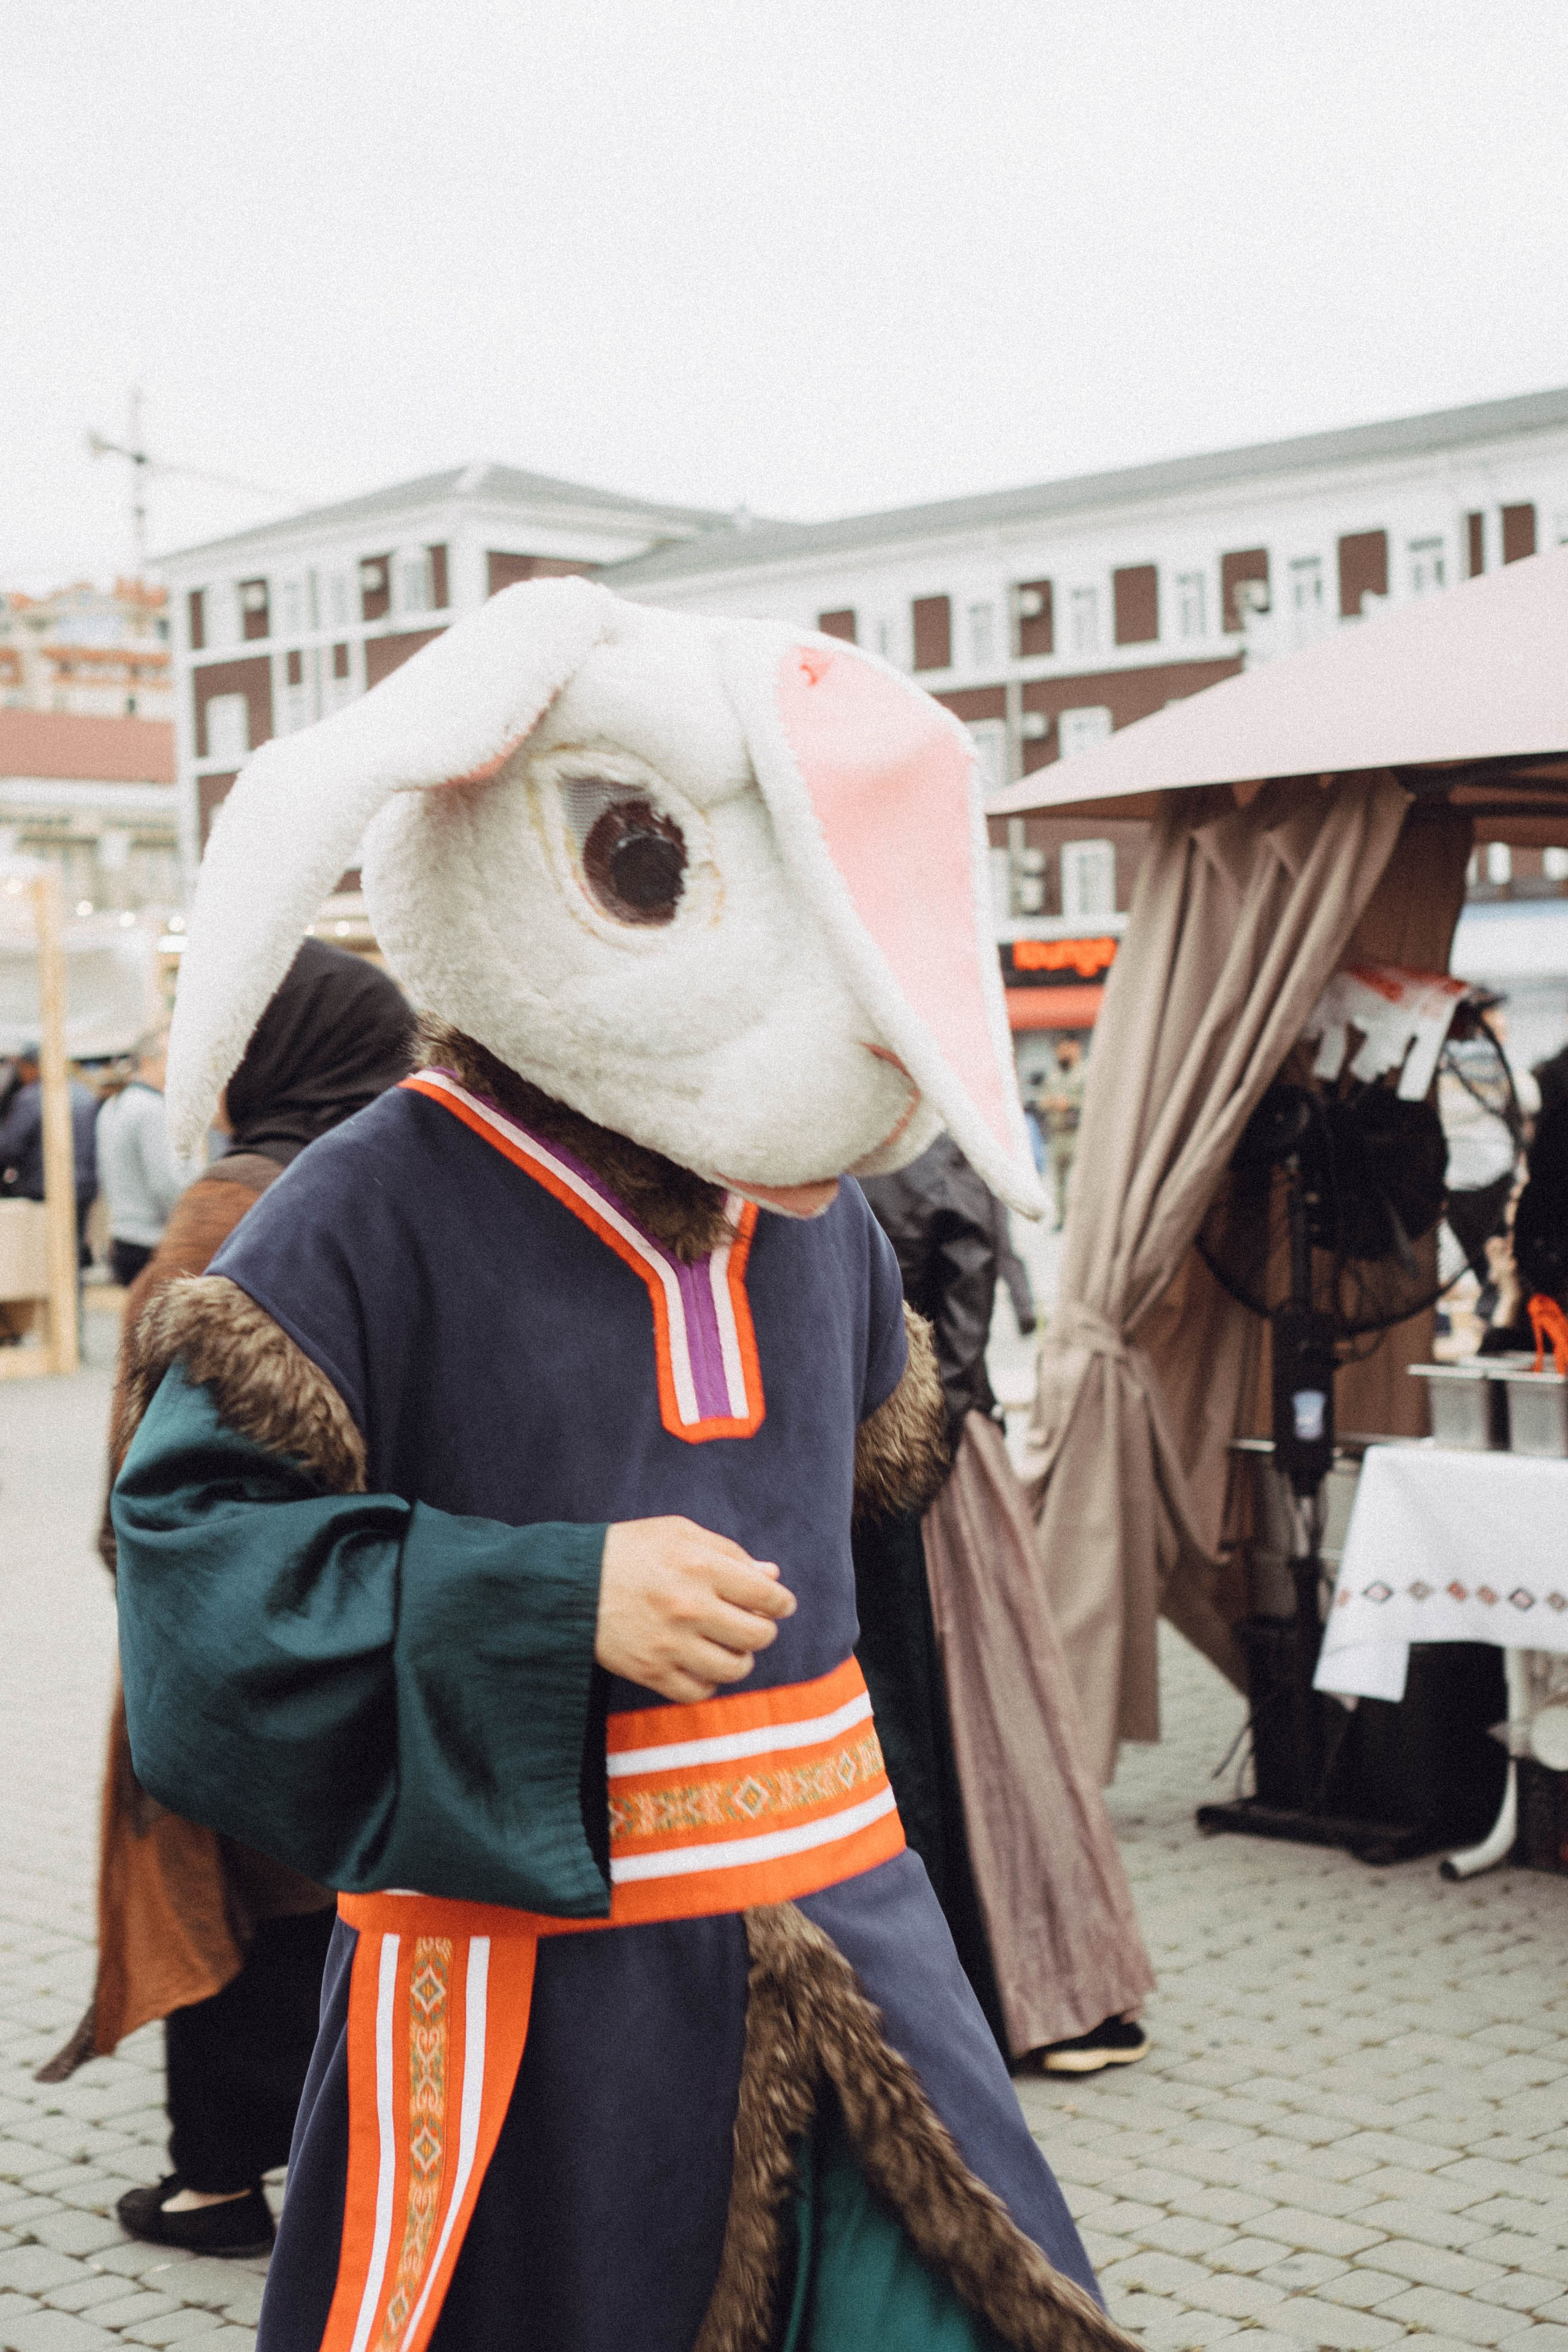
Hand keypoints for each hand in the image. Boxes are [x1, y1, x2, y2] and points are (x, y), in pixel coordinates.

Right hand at [596, 1517, 795, 1702]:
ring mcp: (670, 1644)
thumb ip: (729, 1552)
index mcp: (700, 1566)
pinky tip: (699, 1664)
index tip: (779, 1605)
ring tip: (726, 1645)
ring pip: (734, 1668)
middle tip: (750, 1624)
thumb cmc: (628, 1551)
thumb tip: (772, 1575)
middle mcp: (689, 1606)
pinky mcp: (650, 1671)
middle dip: (762, 1630)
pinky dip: (707, 1682)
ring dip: (739, 1659)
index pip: (767, 1595)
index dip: (781, 1602)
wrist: (568, 1583)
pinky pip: (699, 1692)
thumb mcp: (678, 1534)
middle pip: (758, 1635)